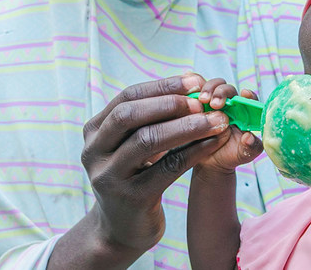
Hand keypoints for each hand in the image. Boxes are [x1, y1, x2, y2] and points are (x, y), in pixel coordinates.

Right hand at [77, 73, 230, 258]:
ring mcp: (109, 177)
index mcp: (93, 131)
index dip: (161, 87)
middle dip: (169, 104)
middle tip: (202, 102)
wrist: (120, 229)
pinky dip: (193, 152)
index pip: (126, 98)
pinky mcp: (131, 199)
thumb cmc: (133, 177)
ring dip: (186, 127)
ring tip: (216, 121)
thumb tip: (191, 86)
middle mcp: (94, 152)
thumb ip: (150, 120)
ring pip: (147, 141)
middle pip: (129, 116)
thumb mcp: (131, 146)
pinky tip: (213, 143)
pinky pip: (167, 168)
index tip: (194, 81)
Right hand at [194, 78, 263, 173]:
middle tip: (215, 103)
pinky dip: (191, 91)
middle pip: (227, 89)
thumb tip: (248, 138)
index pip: (248, 98)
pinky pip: (194, 92)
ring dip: (206, 90)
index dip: (247, 95)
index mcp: (244, 113)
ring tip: (202, 100)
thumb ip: (251, 146)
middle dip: (221, 92)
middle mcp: (229, 104)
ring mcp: (211, 103)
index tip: (244, 94)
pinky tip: (188, 96)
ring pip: (210, 88)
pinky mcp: (196, 104)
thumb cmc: (230, 154)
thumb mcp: (243, 154)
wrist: (210, 162)